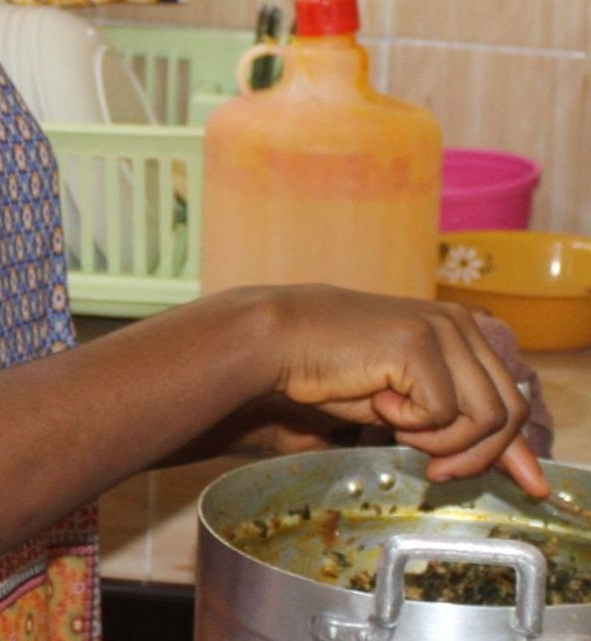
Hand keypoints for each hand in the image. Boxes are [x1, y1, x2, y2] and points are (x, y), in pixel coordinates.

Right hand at [257, 285, 548, 495]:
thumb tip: (527, 476)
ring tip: (398, 428)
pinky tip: (377, 400)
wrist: (281, 344)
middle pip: (508, 412)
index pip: (512, 397)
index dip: (513, 449)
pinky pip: (443, 412)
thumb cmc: (336, 373)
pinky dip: (411, 424)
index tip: (522, 484)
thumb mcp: (411, 406)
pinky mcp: (419, 342)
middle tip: (434, 469)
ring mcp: (442, 329)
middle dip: (477, 455)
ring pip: (484, 417)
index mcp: (461, 330)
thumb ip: (465, 429)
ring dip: (441, 441)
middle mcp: (459, 324)